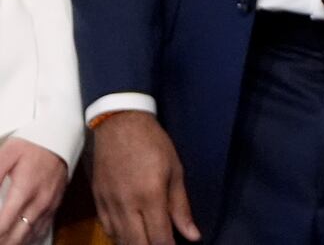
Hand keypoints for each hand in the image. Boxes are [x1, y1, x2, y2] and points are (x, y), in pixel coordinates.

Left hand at [0, 137, 67, 244]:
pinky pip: (42, 229)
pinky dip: (29, 239)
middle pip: (16, 236)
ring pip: (30, 236)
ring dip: (13, 243)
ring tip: (3, 243)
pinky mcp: (55, 204)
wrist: (62, 136)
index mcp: (24, 190)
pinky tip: (19, 241)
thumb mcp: (6, 155)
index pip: (4, 224)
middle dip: (2, 242)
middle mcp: (39, 202)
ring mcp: (49, 205)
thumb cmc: (32, 144)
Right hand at [90, 112, 199, 244]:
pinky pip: (107, 230)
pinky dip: (120, 237)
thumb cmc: (153, 144)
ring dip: (135, 244)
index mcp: (150, 196)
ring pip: (120, 240)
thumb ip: (181, 207)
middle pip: (137, 244)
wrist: (119, 125)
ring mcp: (109, 205)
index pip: (160, 237)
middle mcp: (127, 205)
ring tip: (149, 240)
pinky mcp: (97, 202)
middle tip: (163, 244)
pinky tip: (131, 236)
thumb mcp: (175, 171)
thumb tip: (193, 236)